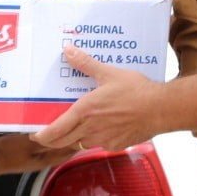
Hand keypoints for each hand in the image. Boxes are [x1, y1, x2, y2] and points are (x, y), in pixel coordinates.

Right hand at [0, 133, 75, 175]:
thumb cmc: (10, 150)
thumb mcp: (28, 142)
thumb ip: (45, 139)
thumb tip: (62, 135)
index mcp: (46, 159)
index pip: (67, 152)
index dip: (77, 143)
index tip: (87, 133)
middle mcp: (43, 161)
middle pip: (63, 153)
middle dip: (72, 144)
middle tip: (82, 132)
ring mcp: (35, 160)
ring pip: (54, 151)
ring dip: (62, 143)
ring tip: (70, 132)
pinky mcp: (27, 156)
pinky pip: (45, 149)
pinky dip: (52, 143)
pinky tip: (50, 137)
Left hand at [31, 46, 164, 151]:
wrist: (161, 109)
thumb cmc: (136, 91)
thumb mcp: (108, 73)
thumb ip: (86, 63)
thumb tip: (68, 50)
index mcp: (84, 112)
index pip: (54, 132)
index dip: (41, 136)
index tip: (35, 134)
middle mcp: (90, 130)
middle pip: (63, 142)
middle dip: (51, 140)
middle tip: (46, 135)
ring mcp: (104, 140)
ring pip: (81, 143)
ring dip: (74, 138)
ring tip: (74, 127)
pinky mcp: (117, 145)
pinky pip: (99, 144)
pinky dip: (95, 138)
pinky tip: (101, 128)